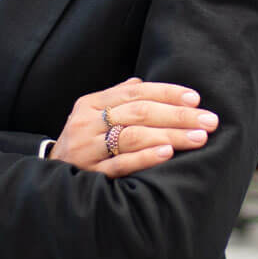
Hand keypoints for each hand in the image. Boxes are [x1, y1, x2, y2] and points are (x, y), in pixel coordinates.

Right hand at [49, 76, 218, 178]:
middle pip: (139, 113)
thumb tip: (142, 82)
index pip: (134, 92)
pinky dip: (145, 157)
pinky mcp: (90, 175)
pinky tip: (168, 154)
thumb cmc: (83, 143)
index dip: (167, 93)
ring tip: (198, 137)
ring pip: (133, 136)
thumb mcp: (93, 116)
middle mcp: (87, 123)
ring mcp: (87, 149)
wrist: (48, 176)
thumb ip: (117, 98)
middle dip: (178, 115)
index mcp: (90, 103)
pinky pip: (121, 164)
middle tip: (209, 121)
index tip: (195, 99)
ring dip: (170, 135)